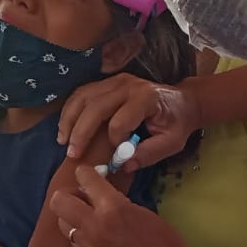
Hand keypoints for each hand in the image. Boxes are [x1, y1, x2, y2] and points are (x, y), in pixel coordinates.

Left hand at [50, 166, 195, 246]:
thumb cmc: (161, 239)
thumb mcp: (139, 209)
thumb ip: (113, 199)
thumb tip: (95, 191)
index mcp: (112, 206)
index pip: (84, 177)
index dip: (86, 174)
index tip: (89, 176)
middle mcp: (94, 224)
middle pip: (59, 200)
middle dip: (68, 195)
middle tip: (81, 199)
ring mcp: (87, 245)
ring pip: (62, 222)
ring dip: (71, 217)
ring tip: (88, 220)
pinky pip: (73, 242)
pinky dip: (80, 236)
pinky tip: (95, 238)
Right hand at [57, 73, 198, 168]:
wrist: (183, 101)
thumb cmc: (177, 122)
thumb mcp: (172, 143)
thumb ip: (149, 154)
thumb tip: (123, 165)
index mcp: (145, 98)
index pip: (119, 121)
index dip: (114, 141)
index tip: (118, 155)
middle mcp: (127, 85)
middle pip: (95, 107)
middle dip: (81, 132)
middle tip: (72, 154)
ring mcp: (115, 81)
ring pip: (83, 97)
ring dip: (69, 119)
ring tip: (63, 141)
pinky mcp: (108, 82)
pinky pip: (83, 93)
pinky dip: (71, 110)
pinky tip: (66, 127)